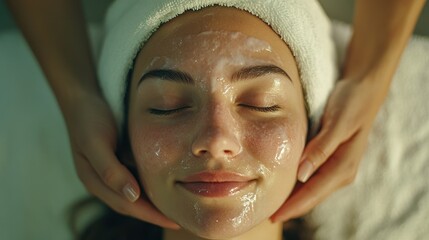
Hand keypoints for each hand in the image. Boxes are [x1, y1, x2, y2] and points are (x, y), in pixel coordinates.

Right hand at [64, 92, 178, 228]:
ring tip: (177, 207)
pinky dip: (149, 186)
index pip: (128, 205)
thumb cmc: (88, 120)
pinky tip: (165, 184)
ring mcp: (110, 173)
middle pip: (132, 205)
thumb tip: (132, 195)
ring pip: (134, 195)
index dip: (151, 215)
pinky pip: (135, 180)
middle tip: (182, 217)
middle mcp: (103, 182)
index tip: (174, 221)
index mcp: (95, 182)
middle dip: (155, 214)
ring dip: (153, 203)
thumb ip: (110, 170)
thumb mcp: (96, 143)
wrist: (80, 99)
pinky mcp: (117, 162)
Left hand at [271, 76, 388, 221]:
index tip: (275, 217)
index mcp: (343, 166)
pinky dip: (298, 185)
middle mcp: (341, 171)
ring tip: (272, 205)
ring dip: (293, 198)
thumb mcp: (337, 123)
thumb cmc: (351, 103)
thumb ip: (321, 149)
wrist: (364, 88)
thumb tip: (302, 175)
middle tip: (266, 216)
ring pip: (311, 189)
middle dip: (291, 207)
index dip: (294, 206)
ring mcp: (336, 166)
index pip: (313, 193)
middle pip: (312, 196)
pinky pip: (312, 178)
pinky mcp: (330, 158)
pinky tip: (285, 185)